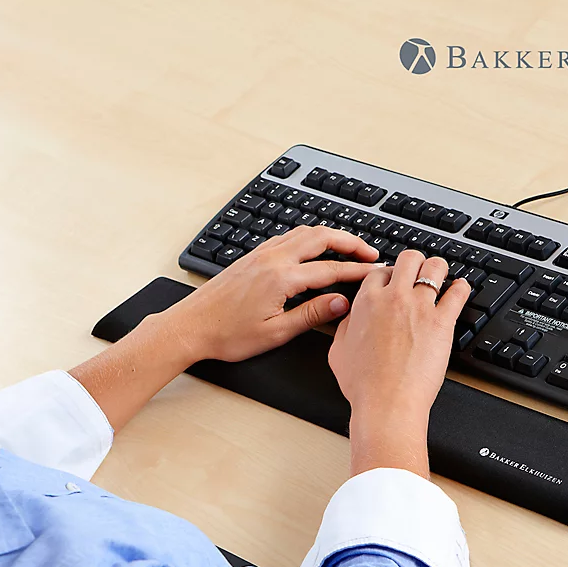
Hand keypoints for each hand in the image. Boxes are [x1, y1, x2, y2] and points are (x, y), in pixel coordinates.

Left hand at [161, 225, 381, 361]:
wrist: (191, 326)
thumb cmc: (227, 334)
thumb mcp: (275, 332)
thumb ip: (312, 315)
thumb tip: (342, 303)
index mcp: (281, 278)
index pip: (331, 269)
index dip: (358, 271)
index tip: (376, 273)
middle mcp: (272, 259)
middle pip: (321, 238)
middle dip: (350, 242)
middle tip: (371, 253)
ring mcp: (260, 254)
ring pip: (304, 232)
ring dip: (331, 236)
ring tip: (349, 247)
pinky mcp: (252, 256)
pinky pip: (288, 237)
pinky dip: (309, 237)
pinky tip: (314, 248)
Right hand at [328, 249, 471, 475]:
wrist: (387, 403)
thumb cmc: (363, 384)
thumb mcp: (338, 351)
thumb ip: (344, 326)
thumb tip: (351, 316)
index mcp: (366, 302)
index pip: (379, 271)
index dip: (387, 275)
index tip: (392, 282)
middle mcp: (394, 298)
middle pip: (409, 259)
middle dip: (414, 263)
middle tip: (417, 273)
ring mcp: (420, 308)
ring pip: (435, 267)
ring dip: (437, 268)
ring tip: (440, 276)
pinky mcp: (443, 323)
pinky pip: (458, 293)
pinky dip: (461, 287)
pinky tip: (460, 289)